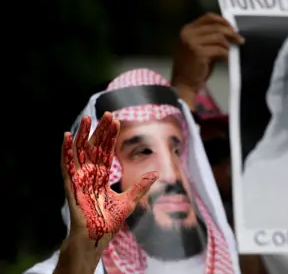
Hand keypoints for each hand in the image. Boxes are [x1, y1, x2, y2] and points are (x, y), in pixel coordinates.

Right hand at [61, 112, 157, 250]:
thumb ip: (140, 186)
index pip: (106, 152)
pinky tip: (67, 136)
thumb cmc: (110, 222)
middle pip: (94, 147)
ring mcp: (80, 178)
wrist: (98, 237)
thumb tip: (156, 173)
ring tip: (86, 118)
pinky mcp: (72, 185)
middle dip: (100, 131)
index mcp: (101, 177)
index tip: (116, 121)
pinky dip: (66, 150)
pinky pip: (66, 165)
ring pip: (80, 152)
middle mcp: (90, 174)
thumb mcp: (129, 200)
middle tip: (107, 114)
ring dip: (82, 135)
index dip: (110, 137)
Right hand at [171, 12, 243, 107]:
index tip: (233, 29)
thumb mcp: (199, 48)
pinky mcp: (199, 53)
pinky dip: (226, 54)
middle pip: (216, 26)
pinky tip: (227, 60)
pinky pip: (220, 50)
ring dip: (229, 45)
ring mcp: (192, 42)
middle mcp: (188, 34)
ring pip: (219, 37)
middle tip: (240, 40)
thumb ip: (210, 38)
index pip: (209, 17)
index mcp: (188, 30)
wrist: (184, 84)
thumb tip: (230, 32)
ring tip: (233, 52)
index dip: (223, 21)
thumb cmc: (193, 68)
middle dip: (231, 33)